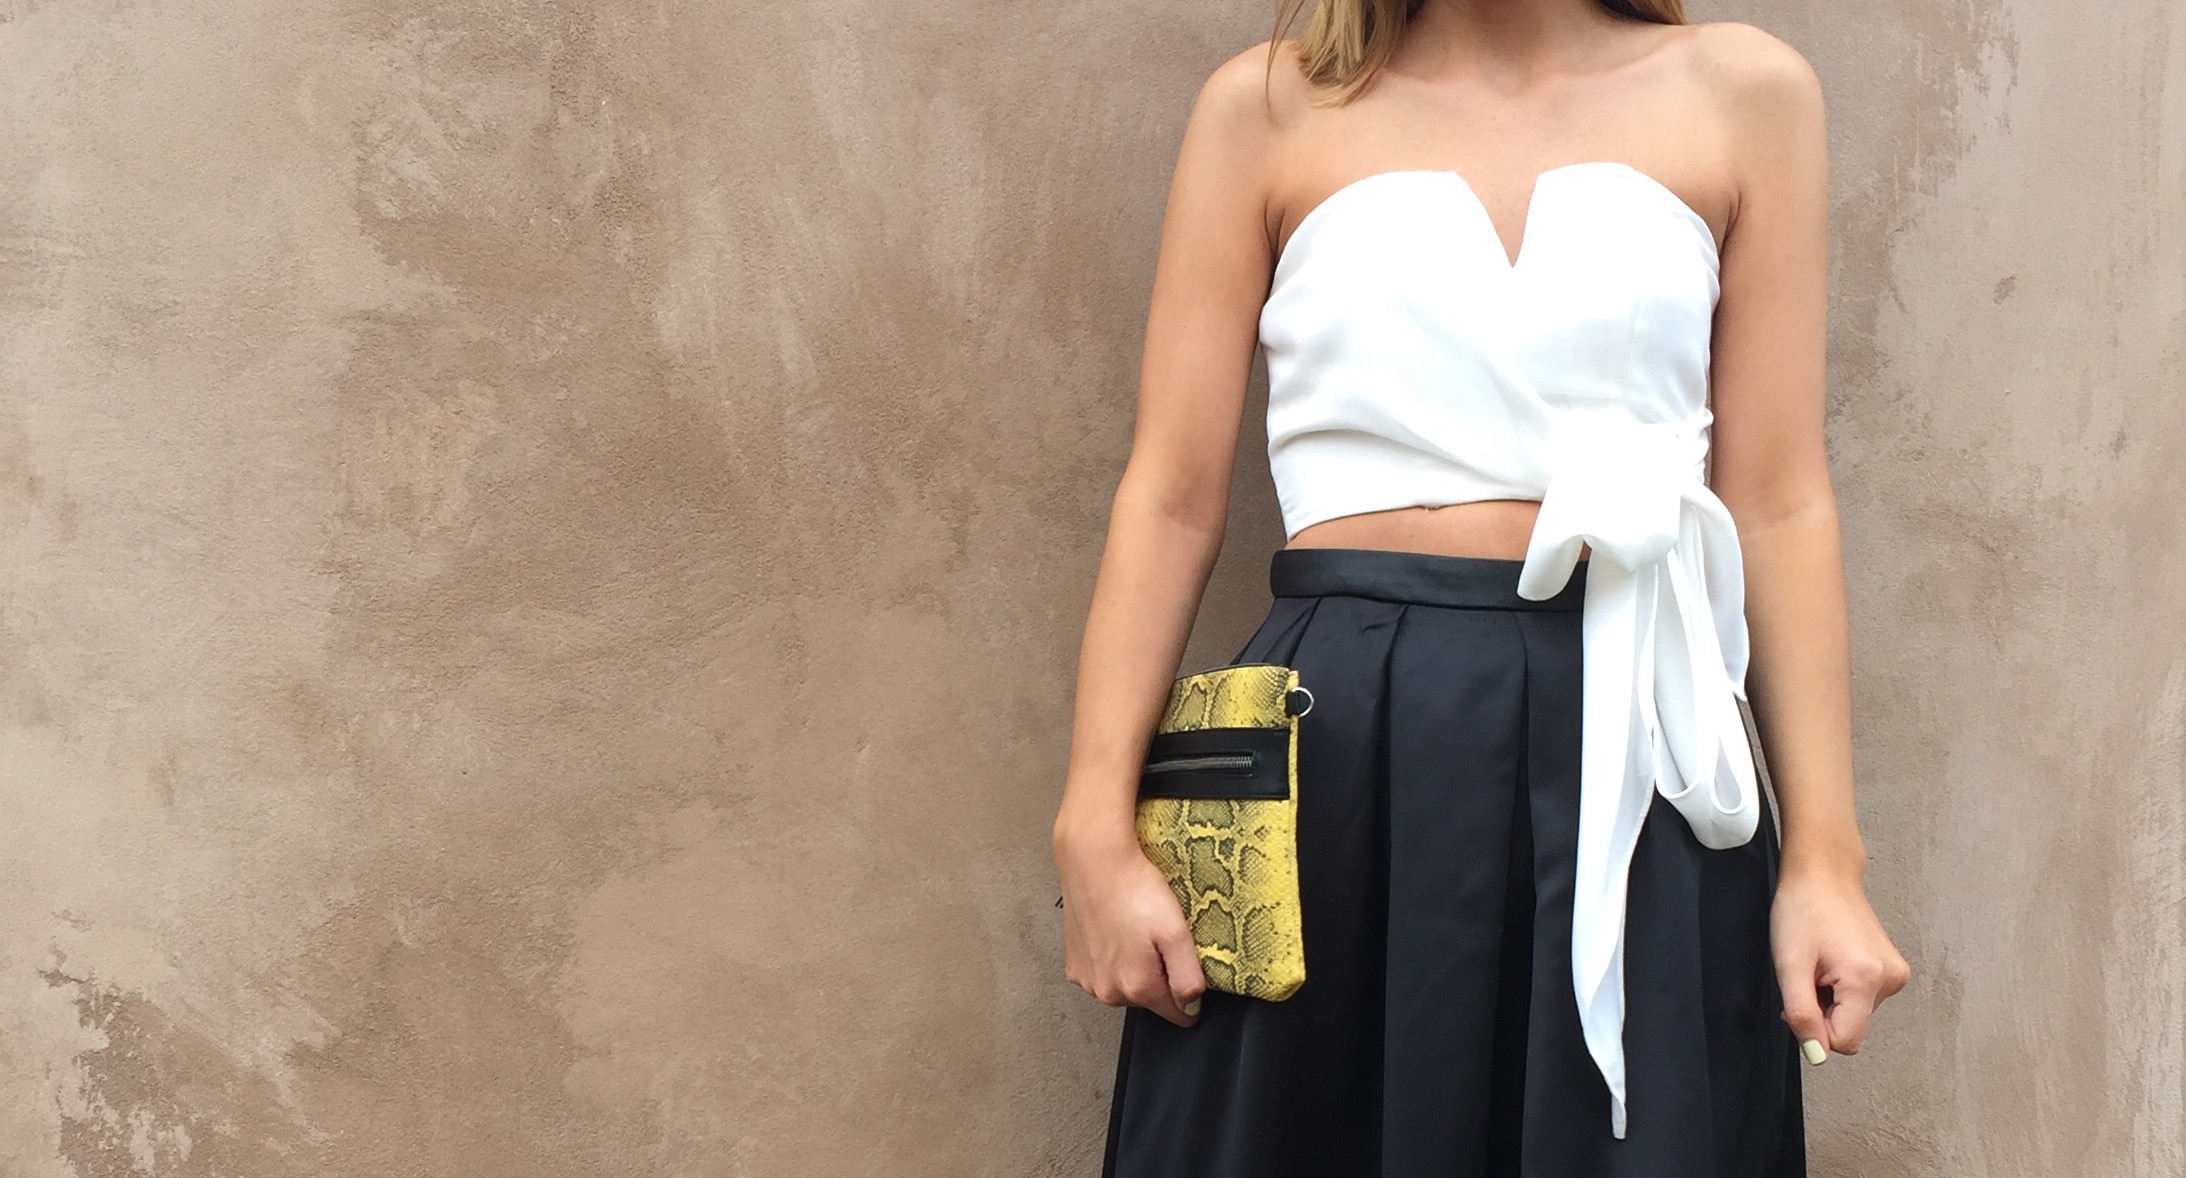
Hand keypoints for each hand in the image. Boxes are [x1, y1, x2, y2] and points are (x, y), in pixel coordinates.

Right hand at [1054, 816, 1206, 1027]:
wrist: (1094, 861)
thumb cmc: (1134, 889)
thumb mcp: (1176, 932)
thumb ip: (1188, 977)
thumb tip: (1191, 1006)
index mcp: (1137, 987)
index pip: (1177, 1014)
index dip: (1189, 992)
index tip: (1184, 962)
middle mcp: (1108, 992)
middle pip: (1150, 1000)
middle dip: (1159, 976)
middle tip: (1158, 937)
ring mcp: (1088, 980)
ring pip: (1125, 987)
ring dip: (1134, 967)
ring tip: (1135, 930)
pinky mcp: (1074, 966)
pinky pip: (1103, 974)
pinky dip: (1112, 960)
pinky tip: (1115, 932)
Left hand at [1770, 868, 1910, 1063]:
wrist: (1823, 874)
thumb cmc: (1803, 910)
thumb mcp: (1789, 966)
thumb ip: (1801, 1015)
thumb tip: (1817, 1055)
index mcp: (1867, 979)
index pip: (1844, 1042)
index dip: (1814, 1030)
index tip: (1799, 1000)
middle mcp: (1891, 980)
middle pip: (1850, 1028)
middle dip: (1822, 1012)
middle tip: (1807, 975)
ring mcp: (1895, 974)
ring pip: (1855, 1015)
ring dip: (1830, 999)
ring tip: (1820, 964)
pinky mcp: (1893, 970)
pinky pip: (1862, 999)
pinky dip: (1842, 990)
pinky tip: (1832, 962)